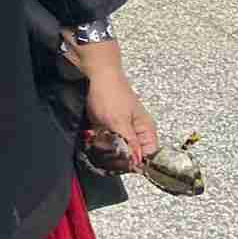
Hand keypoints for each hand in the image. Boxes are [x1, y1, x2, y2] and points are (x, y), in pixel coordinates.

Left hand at [73, 48, 158, 166]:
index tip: (121, 164)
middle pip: (130, 154)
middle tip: (106, 148)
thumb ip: (128, 143)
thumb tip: (137, 163)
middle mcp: (135, 131)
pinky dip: (96, 140)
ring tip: (97, 137)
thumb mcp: (119, 121)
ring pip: (115, 149)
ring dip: (104, 148)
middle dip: (116, 155)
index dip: (135, 163)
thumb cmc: (110, 92)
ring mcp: (120, 129)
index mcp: (145, 130)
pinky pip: (103, 141)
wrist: (92, 74)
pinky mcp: (106, 126)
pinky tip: (90, 135)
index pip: (147, 156)